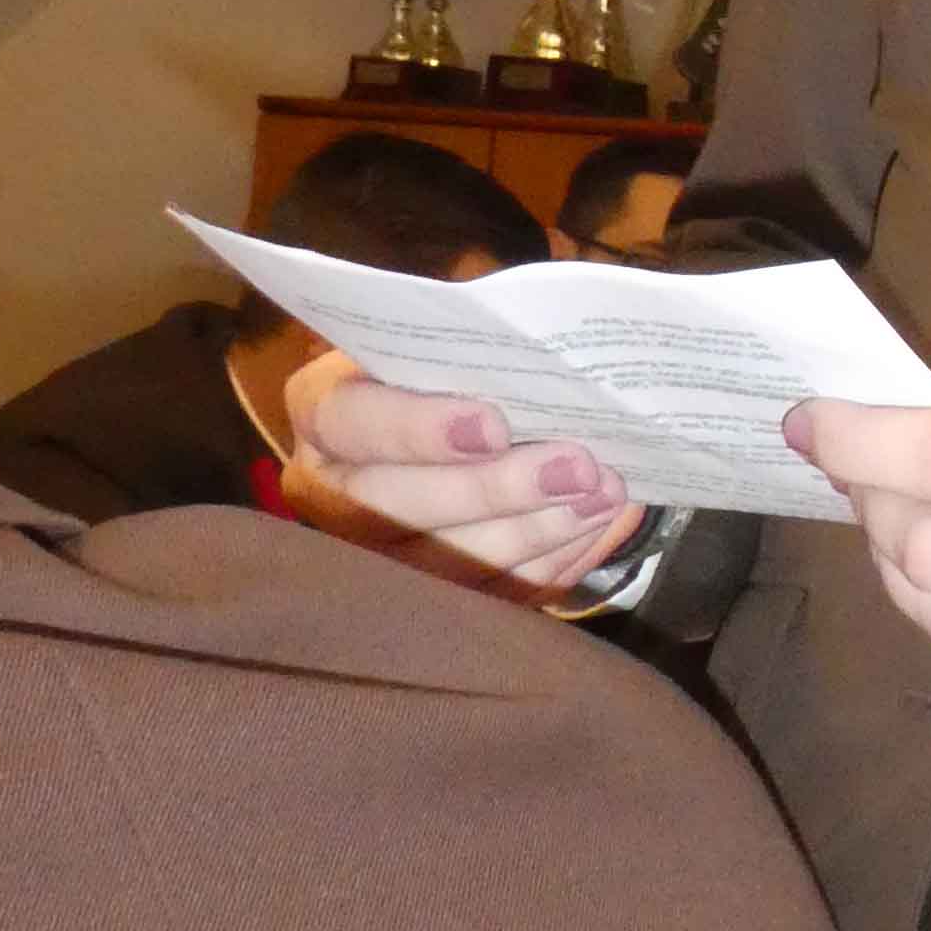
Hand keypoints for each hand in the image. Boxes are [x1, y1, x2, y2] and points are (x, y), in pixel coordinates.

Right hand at [282, 349, 645, 600]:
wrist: (459, 410)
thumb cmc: (454, 362)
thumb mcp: (450, 337)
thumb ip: (476, 347)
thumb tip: (550, 358)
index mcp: (325, 413)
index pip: (353, 422)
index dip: (420, 430)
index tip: (495, 427)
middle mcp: (332, 493)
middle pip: (399, 508)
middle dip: (498, 490)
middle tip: (579, 467)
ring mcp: (375, 554)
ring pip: (449, 563)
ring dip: (538, 531)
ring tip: (605, 495)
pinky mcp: (431, 593)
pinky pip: (491, 592)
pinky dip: (553, 560)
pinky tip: (599, 526)